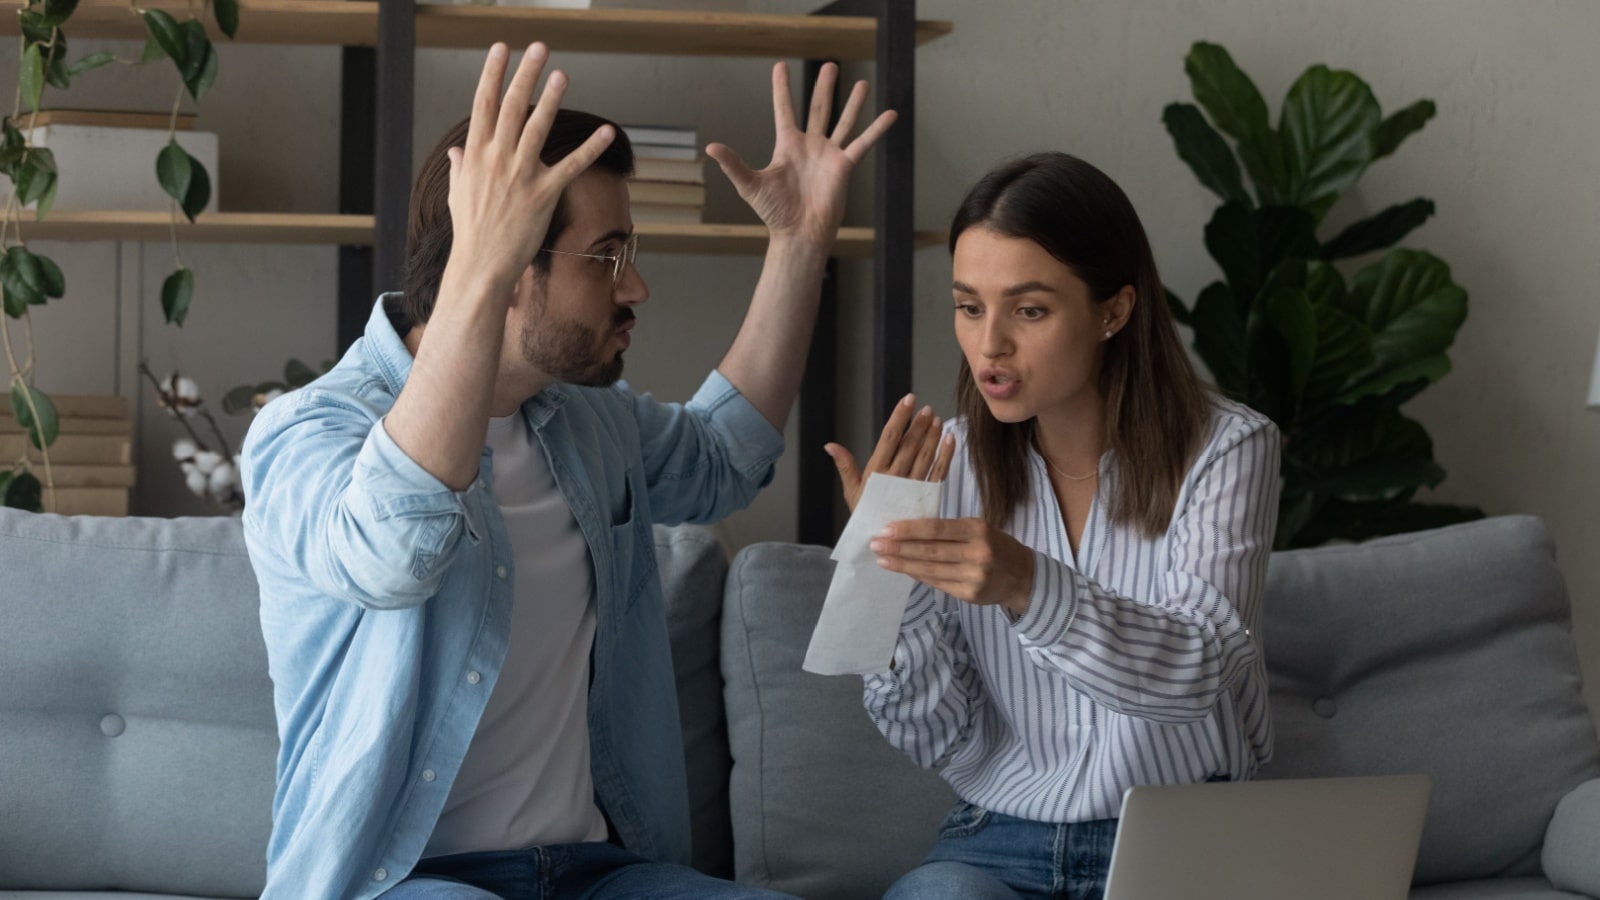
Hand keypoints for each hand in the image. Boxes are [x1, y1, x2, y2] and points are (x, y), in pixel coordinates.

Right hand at [444, 42, 617, 293]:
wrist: (481, 265)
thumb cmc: (471, 232)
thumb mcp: (457, 194)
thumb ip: (461, 168)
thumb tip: (459, 151)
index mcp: (476, 154)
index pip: (484, 104)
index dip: (493, 74)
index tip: (501, 49)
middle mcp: (497, 159)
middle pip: (511, 107)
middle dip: (525, 74)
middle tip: (538, 48)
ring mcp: (520, 176)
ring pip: (537, 128)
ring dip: (551, 99)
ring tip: (563, 75)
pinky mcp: (543, 194)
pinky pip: (571, 166)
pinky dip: (590, 147)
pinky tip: (606, 130)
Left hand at [706, 62, 896, 244]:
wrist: (799, 233)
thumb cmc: (774, 213)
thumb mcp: (750, 185)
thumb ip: (733, 164)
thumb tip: (710, 147)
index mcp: (787, 145)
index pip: (784, 109)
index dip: (782, 88)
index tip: (780, 66)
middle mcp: (809, 146)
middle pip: (818, 108)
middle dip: (824, 87)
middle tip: (830, 65)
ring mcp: (828, 155)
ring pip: (843, 121)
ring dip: (852, 103)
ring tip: (861, 82)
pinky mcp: (844, 166)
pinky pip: (863, 143)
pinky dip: (877, 129)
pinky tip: (891, 114)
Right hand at [825, 393, 954, 513]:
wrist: (882, 544)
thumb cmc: (865, 515)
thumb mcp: (851, 492)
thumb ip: (845, 466)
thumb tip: (829, 445)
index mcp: (876, 473)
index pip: (889, 438)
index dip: (899, 417)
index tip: (908, 400)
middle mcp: (895, 478)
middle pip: (909, 445)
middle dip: (918, 425)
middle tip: (927, 408)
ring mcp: (913, 487)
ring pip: (925, 456)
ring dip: (932, 436)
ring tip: (936, 419)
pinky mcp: (927, 497)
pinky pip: (939, 473)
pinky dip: (946, 456)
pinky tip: (950, 440)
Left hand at [869, 518, 1036, 616]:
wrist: (1022, 576)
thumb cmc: (994, 545)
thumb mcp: (977, 529)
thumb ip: (948, 531)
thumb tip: (907, 532)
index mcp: (977, 529)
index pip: (936, 529)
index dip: (909, 530)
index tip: (885, 529)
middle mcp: (977, 553)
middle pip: (930, 551)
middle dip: (899, 548)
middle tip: (875, 545)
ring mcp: (974, 577)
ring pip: (930, 570)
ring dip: (903, 565)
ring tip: (882, 560)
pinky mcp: (969, 595)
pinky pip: (937, 584)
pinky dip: (918, 576)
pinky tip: (903, 571)